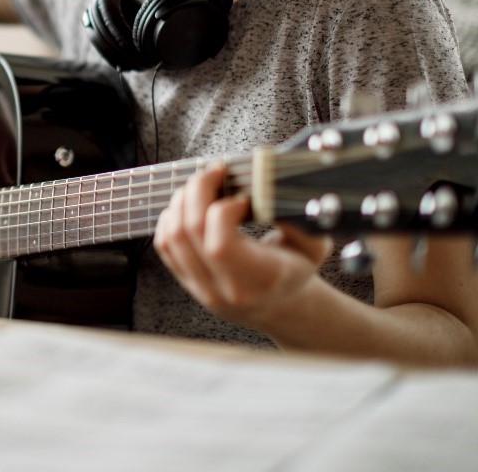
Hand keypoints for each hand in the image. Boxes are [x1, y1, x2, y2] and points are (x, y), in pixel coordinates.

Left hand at [153, 163, 332, 328]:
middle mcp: (224, 289)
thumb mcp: (314, 246)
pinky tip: (187, 204)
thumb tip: (275, 193)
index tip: (242, 198)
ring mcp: (200, 287)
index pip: (220, 244)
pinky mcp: (185, 281)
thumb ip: (302, 220)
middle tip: (215, 172)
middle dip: (198, 190)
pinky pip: (164, 244)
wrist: (279, 306)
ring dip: (182, 200)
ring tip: (201, 185)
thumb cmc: (296, 270)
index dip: (224, 210)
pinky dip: (170, 217)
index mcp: (259, 281)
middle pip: (189, 231)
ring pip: (172, 235)